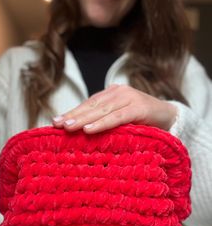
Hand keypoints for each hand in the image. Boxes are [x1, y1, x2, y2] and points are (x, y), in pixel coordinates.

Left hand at [52, 84, 176, 132]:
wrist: (170, 117)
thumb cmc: (142, 121)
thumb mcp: (120, 120)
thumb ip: (104, 121)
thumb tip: (81, 133)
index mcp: (112, 94)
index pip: (89, 103)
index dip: (73, 112)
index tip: (56, 122)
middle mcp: (119, 92)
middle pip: (92, 105)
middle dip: (73, 115)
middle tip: (56, 124)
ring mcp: (129, 98)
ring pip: (102, 110)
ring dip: (84, 119)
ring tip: (68, 127)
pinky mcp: (139, 108)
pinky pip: (117, 117)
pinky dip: (102, 123)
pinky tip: (89, 130)